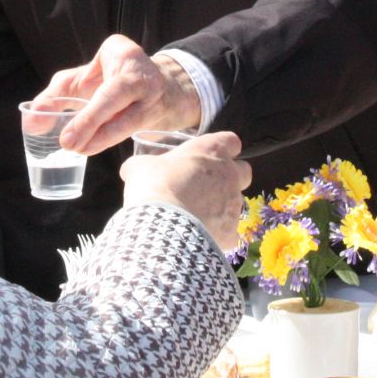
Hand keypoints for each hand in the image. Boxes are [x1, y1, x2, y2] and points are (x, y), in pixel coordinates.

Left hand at [41, 34, 201, 155]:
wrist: (166, 89)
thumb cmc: (114, 81)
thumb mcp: (84, 80)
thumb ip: (55, 97)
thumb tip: (31, 123)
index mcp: (123, 54)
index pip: (92, 74)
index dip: (77, 103)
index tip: (58, 126)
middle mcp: (142, 73)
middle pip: (113, 95)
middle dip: (90, 120)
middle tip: (68, 143)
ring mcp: (156, 95)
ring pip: (128, 119)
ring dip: (102, 137)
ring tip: (78, 149)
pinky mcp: (161, 116)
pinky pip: (134, 130)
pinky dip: (110, 139)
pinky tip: (92, 148)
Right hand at [121, 131, 253, 248]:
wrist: (163, 225)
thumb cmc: (153, 185)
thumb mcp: (140, 166)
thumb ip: (144, 164)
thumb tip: (133, 168)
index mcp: (212, 150)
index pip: (231, 141)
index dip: (221, 148)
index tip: (207, 156)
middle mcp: (230, 174)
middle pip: (243, 171)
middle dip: (230, 177)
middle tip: (206, 185)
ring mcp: (234, 204)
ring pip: (235, 202)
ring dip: (221, 205)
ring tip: (197, 215)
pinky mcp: (232, 231)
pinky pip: (229, 231)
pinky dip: (217, 232)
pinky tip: (198, 236)